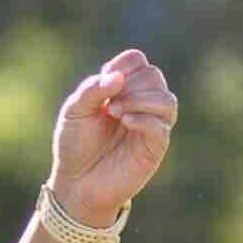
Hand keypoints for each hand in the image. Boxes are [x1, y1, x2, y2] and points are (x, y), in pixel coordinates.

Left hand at [49, 51, 178, 222]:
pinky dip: (143, 118)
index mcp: (123, 89)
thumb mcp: (74, 110)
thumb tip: (117, 76)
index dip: (123, 64)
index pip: (138, 61)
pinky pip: (161, 126)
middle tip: (108, 104)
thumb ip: (92, 90)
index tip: (103, 82)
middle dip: (130, 84)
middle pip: (154, 76)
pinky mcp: (154, 148)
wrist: (76, 181)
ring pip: (167, 99)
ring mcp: (151, 126)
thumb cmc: (75, 144)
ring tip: (114, 112)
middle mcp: (142, 104)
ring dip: (139, 99)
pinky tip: (124, 122)